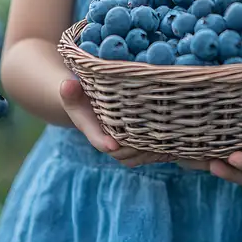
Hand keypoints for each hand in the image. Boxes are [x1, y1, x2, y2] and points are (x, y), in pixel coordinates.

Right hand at [60, 78, 174, 166]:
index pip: (96, 138)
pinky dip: (159, 154)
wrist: (86, 104)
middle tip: (153, 141)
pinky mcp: (134, 144)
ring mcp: (121, 144)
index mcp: (91, 128)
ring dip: (149, 154)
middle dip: (136, 150)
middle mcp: (107, 140)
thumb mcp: (73, 91)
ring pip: (135, 157)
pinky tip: (174, 148)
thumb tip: (67, 84)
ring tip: (167, 145)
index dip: (104, 142)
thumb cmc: (81, 95)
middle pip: (121, 153)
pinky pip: (145, 156)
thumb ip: (70, 91)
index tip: (114, 144)